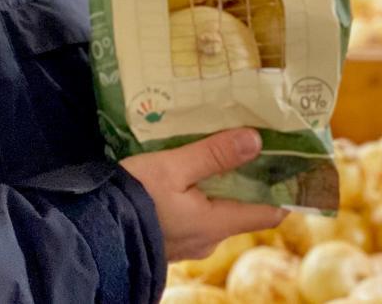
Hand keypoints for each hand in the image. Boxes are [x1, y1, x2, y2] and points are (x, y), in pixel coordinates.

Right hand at [120, 128, 285, 260]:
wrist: (89, 232)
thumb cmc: (131, 199)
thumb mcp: (172, 168)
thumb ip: (213, 154)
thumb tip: (256, 140)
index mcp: (217, 223)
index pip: (270, 212)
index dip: (285, 189)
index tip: (292, 161)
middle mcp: (208, 238)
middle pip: (244, 207)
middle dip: (250, 178)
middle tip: (251, 142)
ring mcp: (188, 242)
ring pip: (218, 210)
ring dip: (221, 184)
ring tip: (217, 150)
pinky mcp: (168, 238)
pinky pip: (196, 214)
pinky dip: (200, 193)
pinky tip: (188, 171)